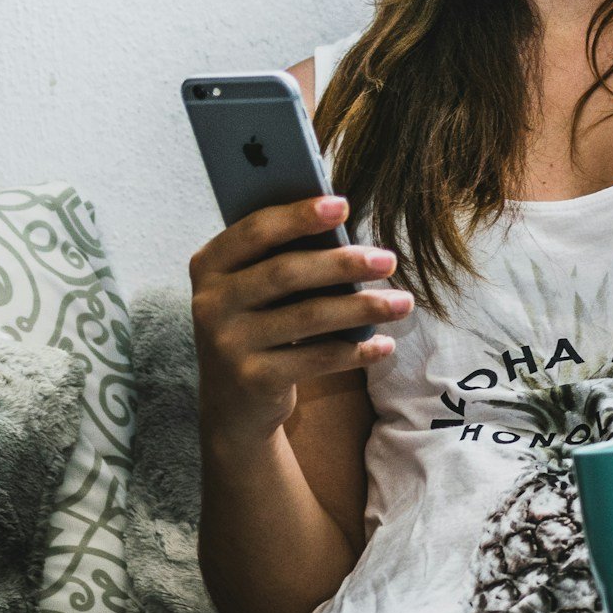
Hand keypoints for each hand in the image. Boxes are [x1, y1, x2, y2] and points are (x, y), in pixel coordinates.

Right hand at [189, 195, 412, 445]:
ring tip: (403, 302)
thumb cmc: (257, 330)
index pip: (255, 231)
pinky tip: (385, 344)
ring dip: (363, 308)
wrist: (233, 407)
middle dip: (343, 263)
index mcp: (209, 265)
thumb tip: (342, 227)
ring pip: (309, 317)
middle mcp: (211, 302)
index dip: (300, 216)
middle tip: (388, 259)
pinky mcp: (254, 379)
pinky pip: (318, 358)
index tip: (344, 205)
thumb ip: (281, 260)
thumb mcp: (254, 293)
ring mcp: (229, 343)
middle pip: (286, 272)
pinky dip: (357, 351)